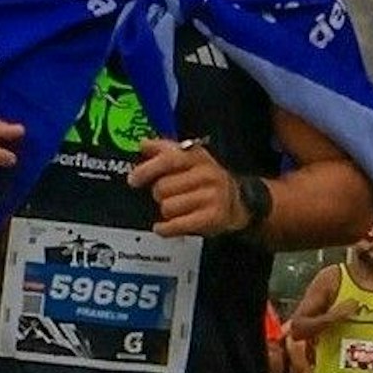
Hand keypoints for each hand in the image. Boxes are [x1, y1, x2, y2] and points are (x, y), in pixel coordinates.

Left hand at [127, 138, 245, 238]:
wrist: (238, 201)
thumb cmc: (207, 180)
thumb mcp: (190, 159)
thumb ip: (165, 150)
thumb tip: (143, 144)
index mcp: (197, 157)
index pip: (168, 160)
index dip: (147, 169)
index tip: (134, 179)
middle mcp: (206, 175)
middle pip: (162, 187)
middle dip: (159, 194)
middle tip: (169, 195)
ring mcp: (211, 196)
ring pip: (167, 207)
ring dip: (166, 211)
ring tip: (177, 208)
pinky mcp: (212, 217)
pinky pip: (176, 225)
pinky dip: (166, 228)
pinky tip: (163, 227)